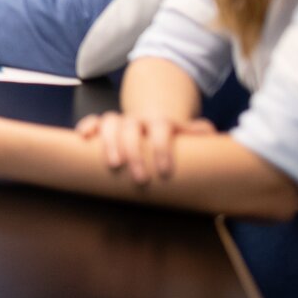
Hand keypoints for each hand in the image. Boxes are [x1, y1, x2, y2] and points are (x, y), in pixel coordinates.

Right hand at [75, 110, 216, 184]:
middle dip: (134, 152)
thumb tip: (213, 134)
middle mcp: (138, 119)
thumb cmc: (171, 136)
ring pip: (110, 122)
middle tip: (140, 178)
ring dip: (109, 142)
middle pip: (132, 128)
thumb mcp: (186, 133)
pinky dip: (87, 126)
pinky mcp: (105, 125)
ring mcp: (120, 121)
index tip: (164, 172)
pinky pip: (94, 121)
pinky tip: (84, 138)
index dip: (162, 148)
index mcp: (160, 121)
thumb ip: (197, 133)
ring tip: (113, 165)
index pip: (161, 129)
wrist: (153, 119)